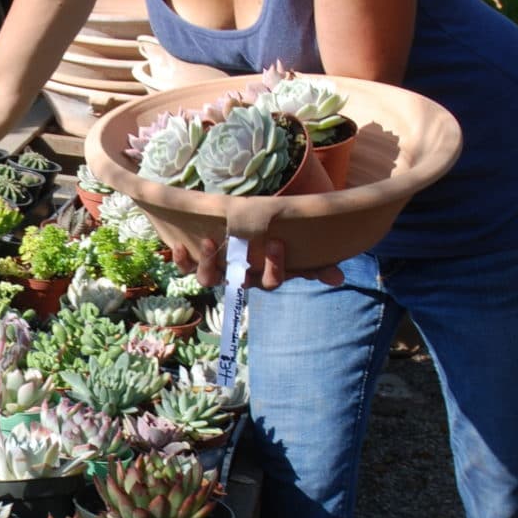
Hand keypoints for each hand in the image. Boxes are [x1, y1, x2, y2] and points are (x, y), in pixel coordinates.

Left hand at [172, 237, 343, 290]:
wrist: (247, 233)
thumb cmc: (274, 246)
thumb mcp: (297, 255)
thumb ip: (316, 266)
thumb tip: (338, 278)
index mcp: (262, 277)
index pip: (270, 281)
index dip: (274, 267)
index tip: (278, 243)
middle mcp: (238, 279)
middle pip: (234, 284)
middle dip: (235, 267)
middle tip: (238, 245)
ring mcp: (217, 271)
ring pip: (208, 278)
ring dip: (207, 263)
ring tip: (209, 242)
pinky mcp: (198, 260)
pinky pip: (186, 267)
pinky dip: (181, 259)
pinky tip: (179, 245)